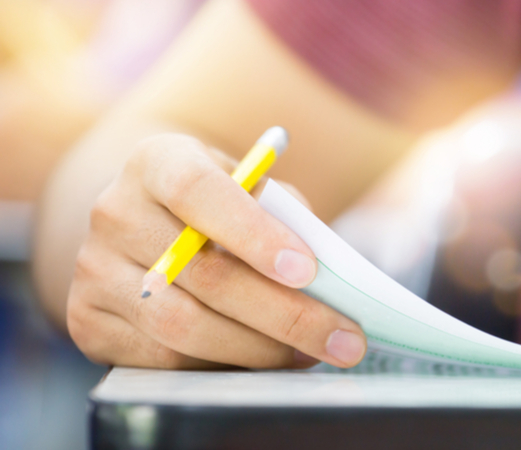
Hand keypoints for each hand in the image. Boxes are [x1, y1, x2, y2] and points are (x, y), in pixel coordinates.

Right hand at [66, 133, 366, 368]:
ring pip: (183, 327)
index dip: (254, 233)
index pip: (198, 192)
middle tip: (342, 338)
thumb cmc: (220, 204)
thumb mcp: (251, 188)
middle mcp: (115, 212)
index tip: (307, 271)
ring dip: (260, 349)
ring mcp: (93, 269)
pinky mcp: (87, 320)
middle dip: (285, 315)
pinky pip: (163, 360)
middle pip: (203, 275)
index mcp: (156, 162)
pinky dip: (223, 365)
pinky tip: (263, 359)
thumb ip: (286, 217)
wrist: (149, 219)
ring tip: (310, 352)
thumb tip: (329, 278)